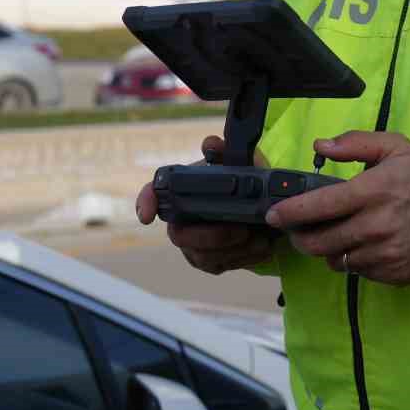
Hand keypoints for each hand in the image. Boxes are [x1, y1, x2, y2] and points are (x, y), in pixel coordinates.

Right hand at [135, 135, 276, 275]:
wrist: (258, 203)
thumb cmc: (238, 180)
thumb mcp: (237, 162)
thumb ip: (224, 151)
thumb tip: (212, 144)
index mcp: (180, 192)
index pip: (152, 194)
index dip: (146, 203)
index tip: (148, 215)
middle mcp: (180, 221)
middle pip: (181, 236)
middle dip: (213, 236)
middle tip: (242, 230)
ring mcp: (193, 246)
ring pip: (205, 256)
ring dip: (235, 250)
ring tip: (260, 237)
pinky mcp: (211, 263)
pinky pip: (223, 265)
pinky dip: (246, 257)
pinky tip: (264, 246)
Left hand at [265, 131, 409, 285]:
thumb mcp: (395, 147)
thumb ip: (355, 143)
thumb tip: (320, 145)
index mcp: (371, 192)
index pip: (318, 207)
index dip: (290, 213)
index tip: (273, 215)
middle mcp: (374, 226)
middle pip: (318, 242)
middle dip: (300, 238)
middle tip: (296, 231)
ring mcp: (383, 253)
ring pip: (336, 259)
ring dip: (328, 250)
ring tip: (333, 236)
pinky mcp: (392, 273)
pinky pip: (358, 271)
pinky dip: (352, 260)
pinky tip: (361, 246)